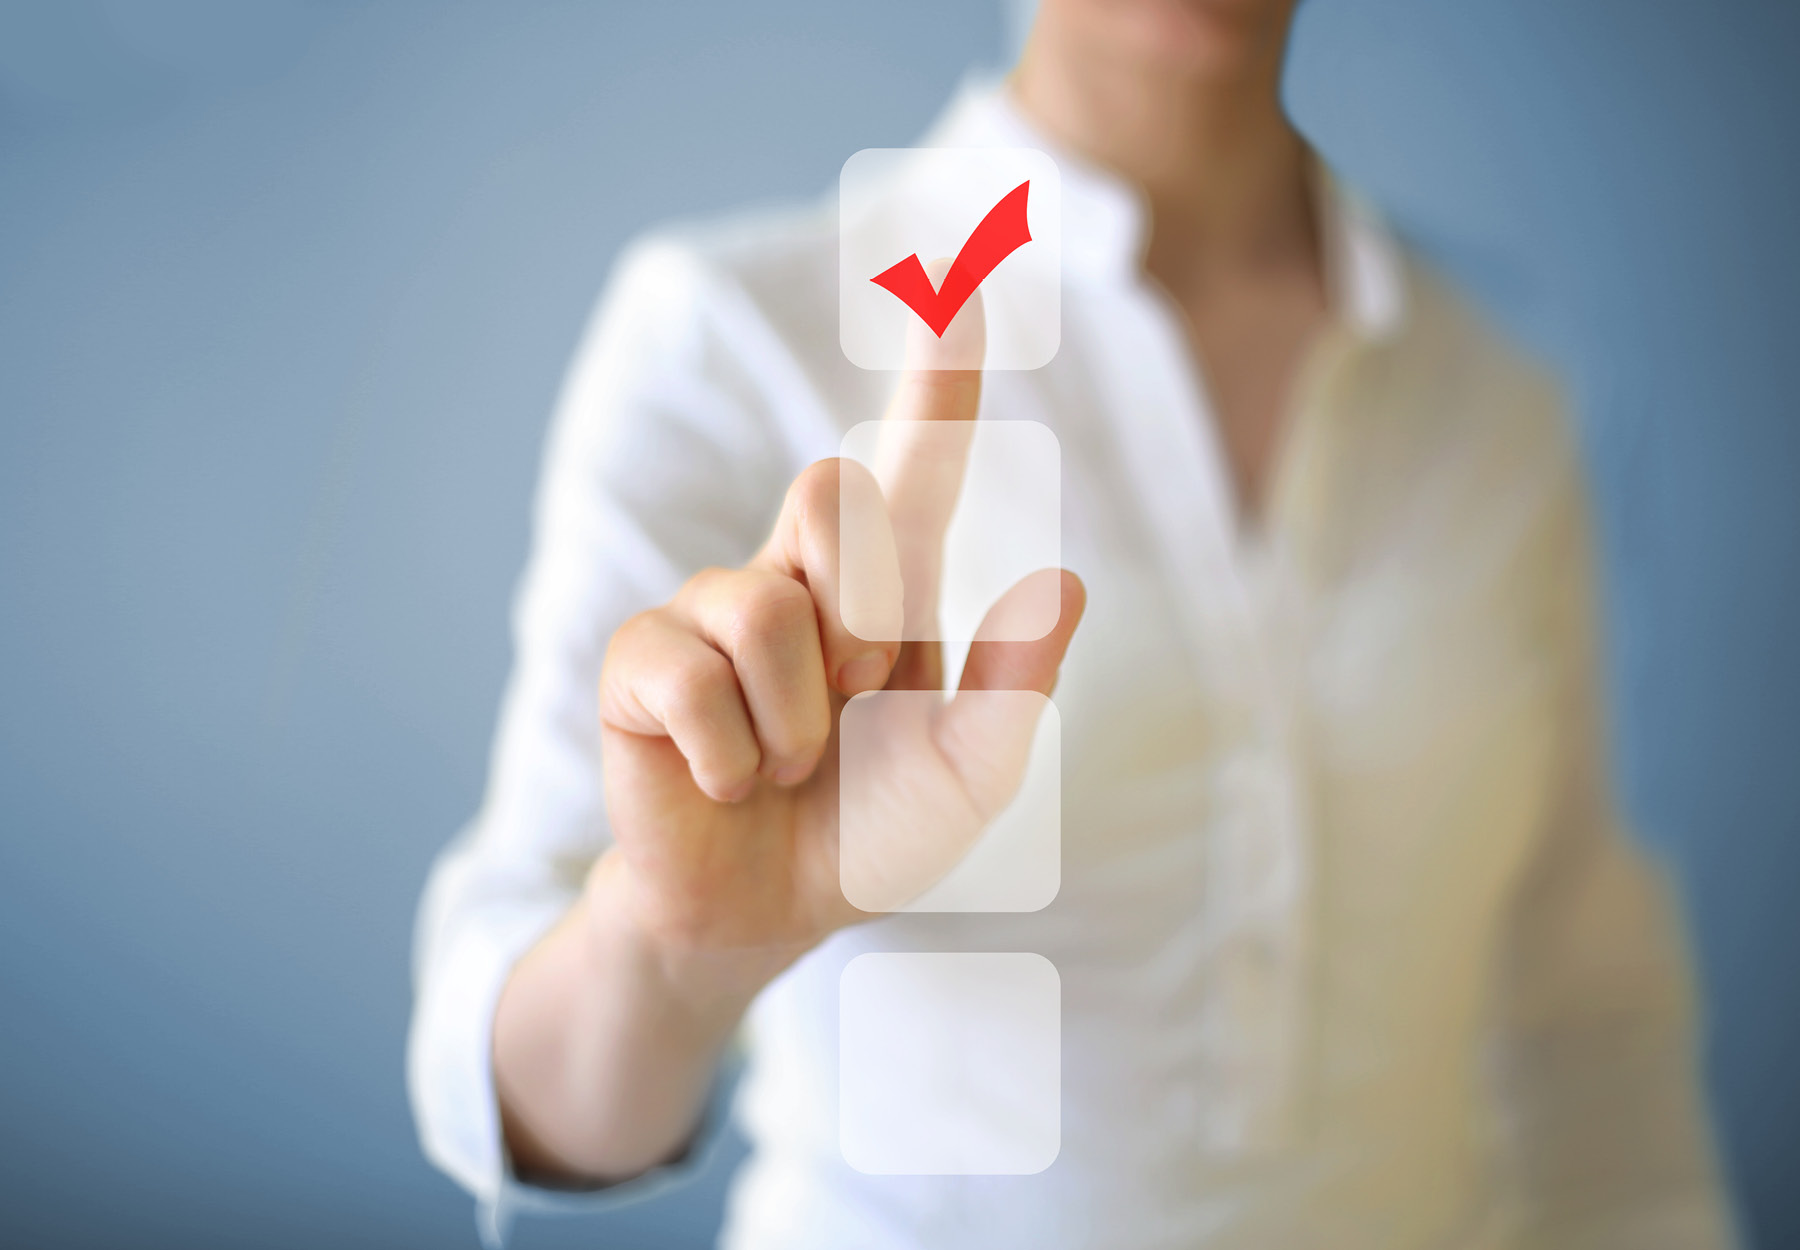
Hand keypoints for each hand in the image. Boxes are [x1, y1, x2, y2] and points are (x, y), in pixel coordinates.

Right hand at [590, 298, 1083, 963]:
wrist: (763, 913)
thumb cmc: (865, 833)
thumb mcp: (964, 777)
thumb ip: (1012, 690)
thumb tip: (1065, 585)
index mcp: (885, 594)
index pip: (915, 462)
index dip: (937, 375)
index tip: (957, 275)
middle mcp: (796, 578)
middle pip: (835, 492)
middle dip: (861, 618)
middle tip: (851, 708)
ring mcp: (710, 612)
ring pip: (766, 606)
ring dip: (796, 721)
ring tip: (783, 765)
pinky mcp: (641, 663)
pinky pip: (692, 676)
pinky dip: (729, 754)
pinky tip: (723, 779)